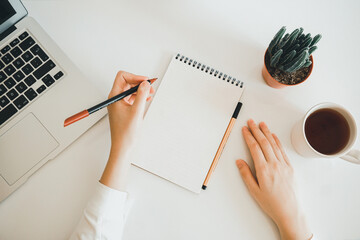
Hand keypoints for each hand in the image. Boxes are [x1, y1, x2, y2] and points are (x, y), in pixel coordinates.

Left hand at [107, 71, 153, 151]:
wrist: (123, 146)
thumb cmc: (126, 133)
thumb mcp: (136, 111)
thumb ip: (142, 95)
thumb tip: (145, 83)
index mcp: (114, 97)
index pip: (122, 77)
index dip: (135, 76)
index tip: (145, 81)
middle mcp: (115, 99)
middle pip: (127, 82)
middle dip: (139, 82)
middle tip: (150, 86)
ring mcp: (119, 104)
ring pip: (130, 90)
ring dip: (140, 90)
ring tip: (150, 93)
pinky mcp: (123, 109)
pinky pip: (131, 98)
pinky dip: (139, 97)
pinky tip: (146, 99)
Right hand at [236, 119, 311, 239]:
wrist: (290, 212)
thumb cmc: (271, 204)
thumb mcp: (254, 191)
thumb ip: (246, 174)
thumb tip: (239, 161)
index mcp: (263, 170)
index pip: (254, 148)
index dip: (249, 137)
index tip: (245, 130)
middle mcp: (274, 165)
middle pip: (264, 143)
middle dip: (256, 130)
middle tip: (251, 122)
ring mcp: (283, 165)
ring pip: (274, 144)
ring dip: (267, 133)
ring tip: (262, 124)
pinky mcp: (290, 168)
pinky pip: (282, 151)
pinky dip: (277, 141)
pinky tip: (274, 136)